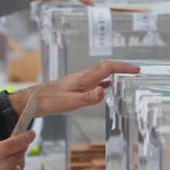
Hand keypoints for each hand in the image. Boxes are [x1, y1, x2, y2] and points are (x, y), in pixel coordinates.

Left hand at [9, 61, 140, 116]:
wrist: (33, 101)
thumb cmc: (50, 101)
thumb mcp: (71, 102)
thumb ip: (89, 97)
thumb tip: (105, 90)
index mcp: (85, 78)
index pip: (109, 68)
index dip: (124, 68)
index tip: (136, 70)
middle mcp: (84, 76)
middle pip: (107, 68)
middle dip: (122, 68)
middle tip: (135, 72)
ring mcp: (79, 81)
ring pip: (101, 73)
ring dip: (114, 74)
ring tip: (125, 78)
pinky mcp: (75, 86)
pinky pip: (95, 81)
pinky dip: (105, 82)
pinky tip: (106, 88)